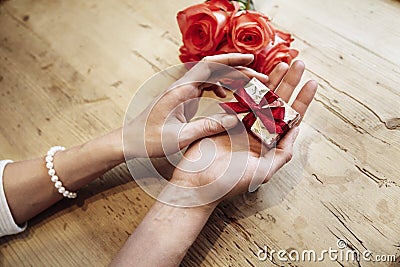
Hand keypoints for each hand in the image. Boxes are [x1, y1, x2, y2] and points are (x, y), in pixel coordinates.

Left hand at [123, 53, 268, 157]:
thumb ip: (207, 127)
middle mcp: (182, 86)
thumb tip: (234, 120)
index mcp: (181, 90)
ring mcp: (182, 91)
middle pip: (214, 68)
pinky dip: (219, 88)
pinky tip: (226, 97)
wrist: (129, 141)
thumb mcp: (180, 137)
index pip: (209, 65)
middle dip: (237, 69)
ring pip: (211, 77)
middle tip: (258, 77)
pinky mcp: (182, 98)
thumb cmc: (149, 139)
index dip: (231, 60)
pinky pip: (204, 86)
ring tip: (248, 87)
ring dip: (230, 79)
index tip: (250, 59)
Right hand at [170, 60, 317, 204]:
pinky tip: (257, 74)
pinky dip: (248, 87)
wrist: (198, 181)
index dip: (303, 100)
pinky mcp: (226, 120)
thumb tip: (297, 129)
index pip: (291, 119)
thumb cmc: (230, 182)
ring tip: (283, 63)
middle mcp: (259, 133)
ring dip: (272, 80)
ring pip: (261, 98)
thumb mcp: (263, 172)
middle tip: (299, 62)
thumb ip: (283, 153)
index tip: (312, 82)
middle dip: (289, 83)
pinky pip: (241, 101)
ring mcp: (242, 125)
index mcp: (270, 145)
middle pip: (278, 103)